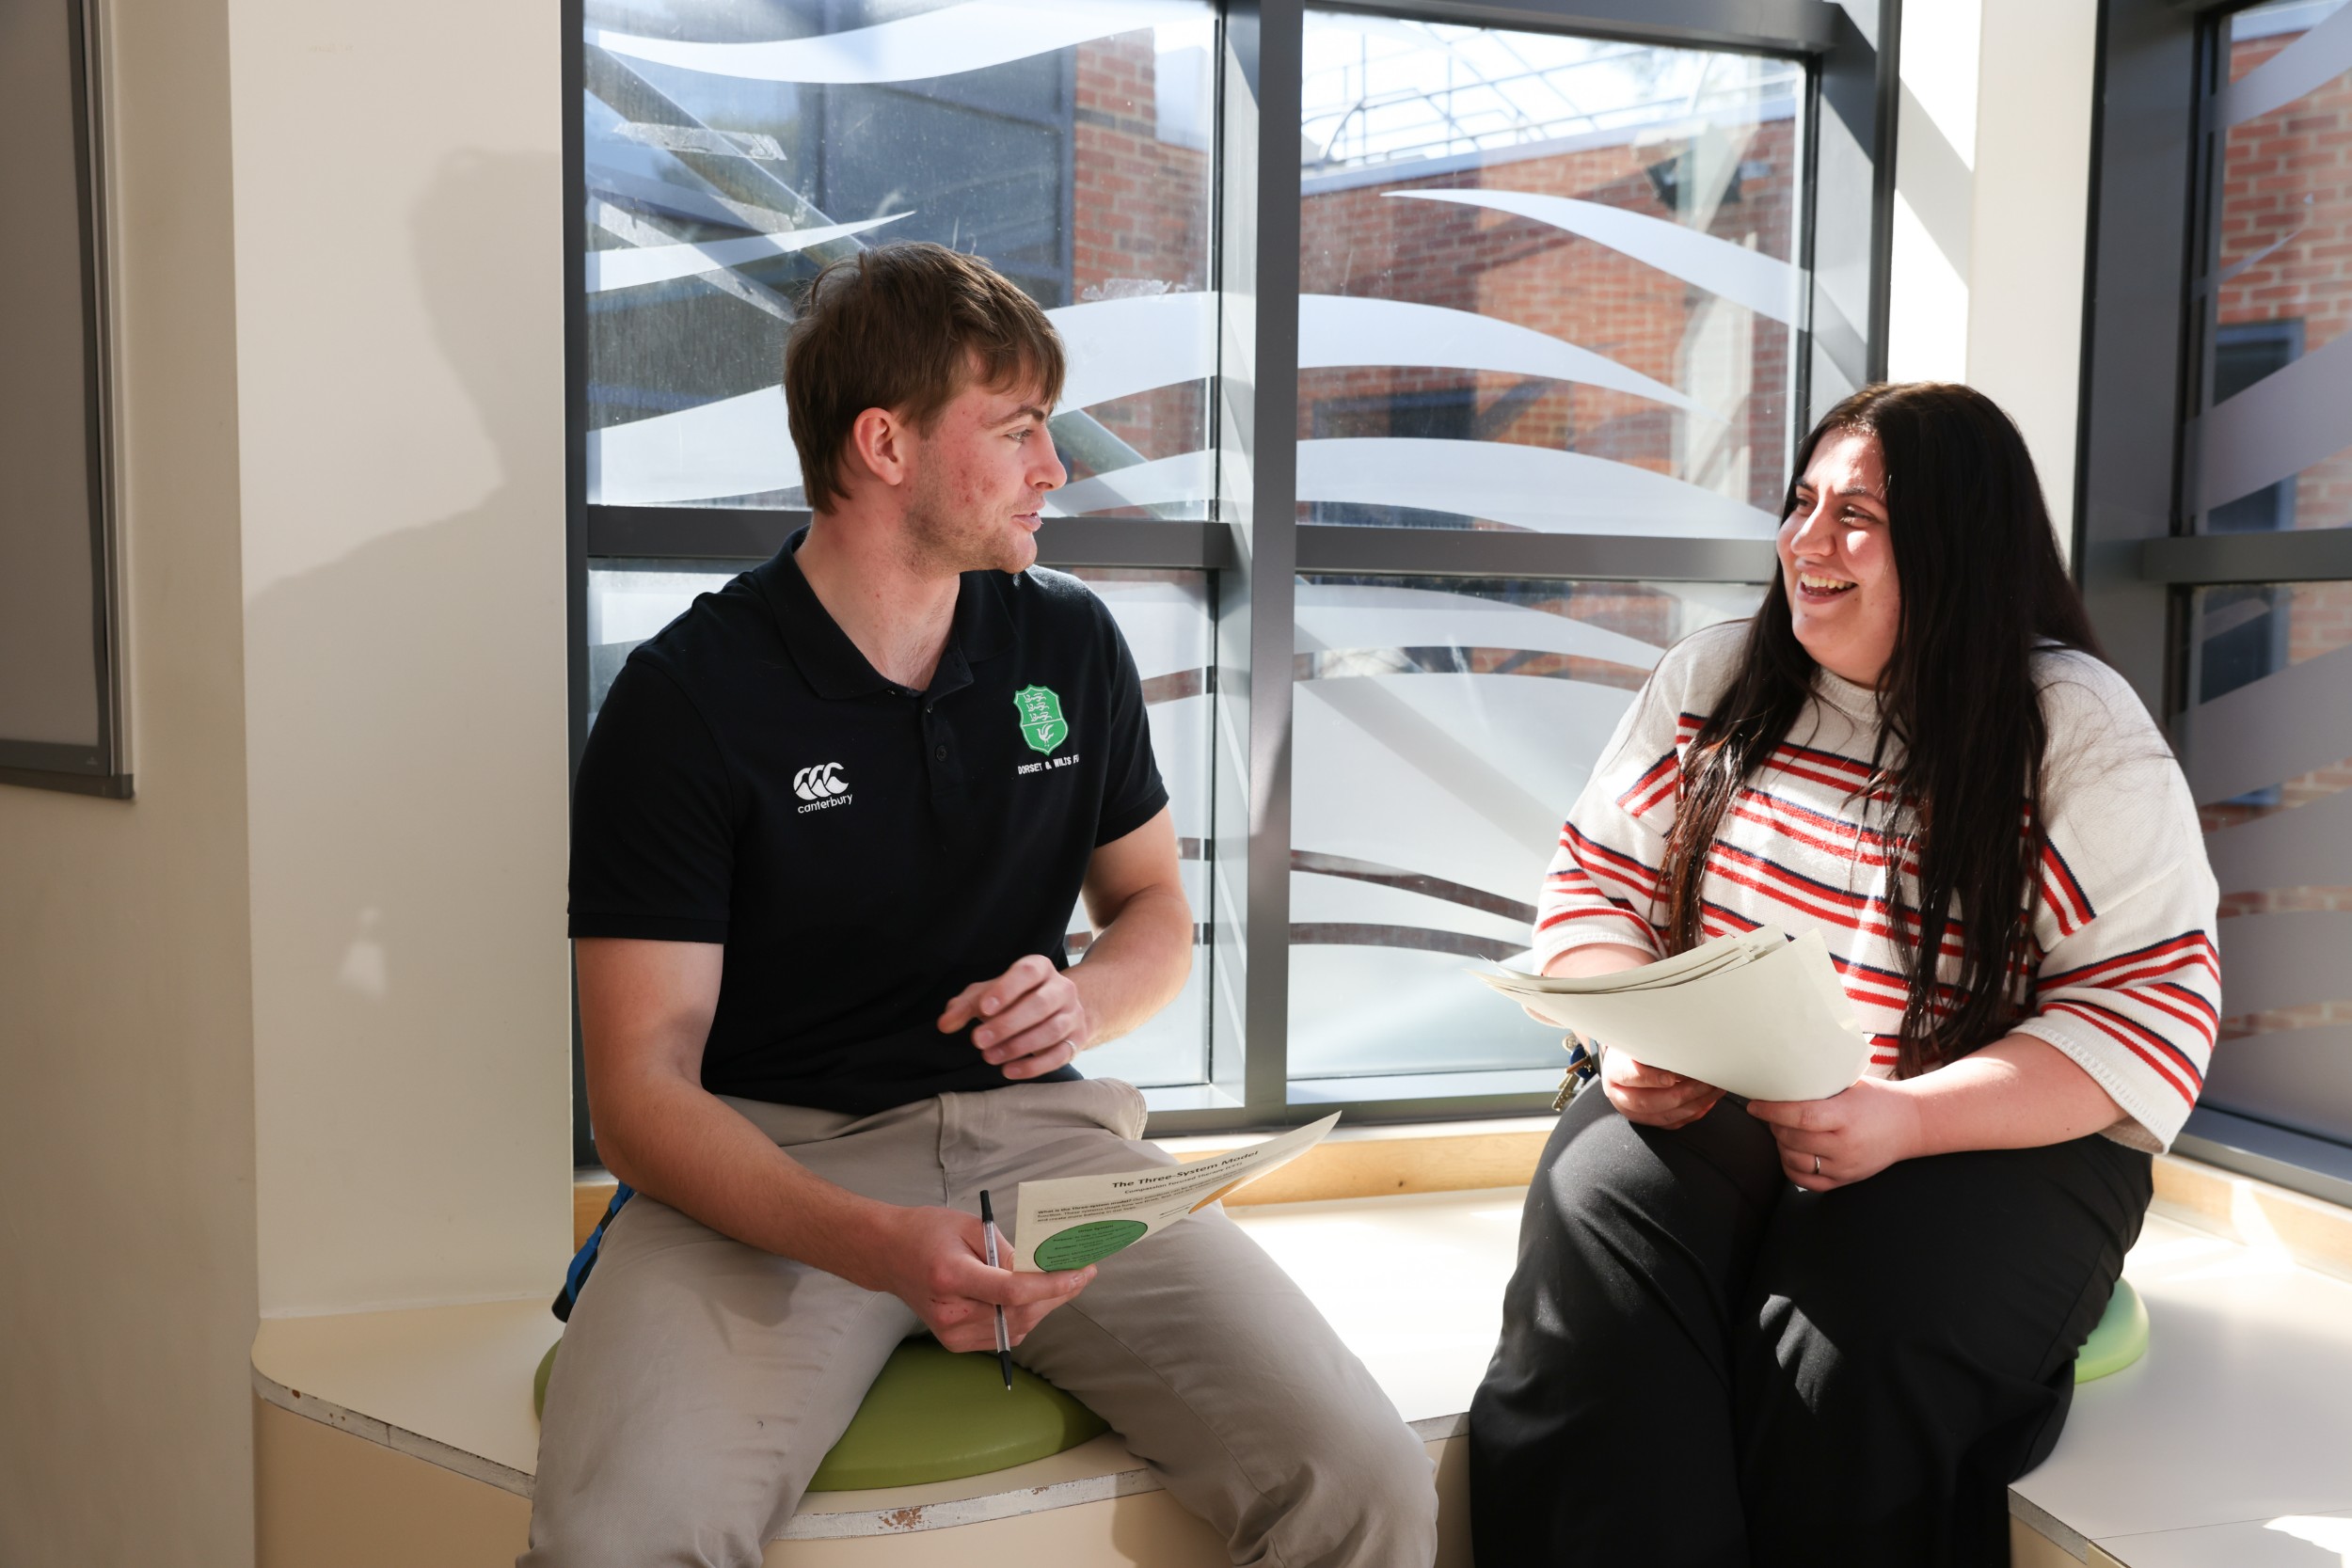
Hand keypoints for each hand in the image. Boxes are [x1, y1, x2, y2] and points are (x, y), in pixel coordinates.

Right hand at [869, 1205, 1095, 1351]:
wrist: (888, 1255)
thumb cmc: (926, 1232)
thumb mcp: (969, 1225)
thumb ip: (1008, 1250)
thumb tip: (1043, 1268)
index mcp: (951, 1277)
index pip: (1012, 1292)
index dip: (1052, 1285)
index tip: (1081, 1272)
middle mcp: (951, 1312)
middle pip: (1019, 1313)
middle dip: (1058, 1294)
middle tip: (1083, 1273)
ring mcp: (952, 1333)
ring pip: (1016, 1327)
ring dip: (1045, 1307)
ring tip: (1065, 1283)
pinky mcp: (955, 1342)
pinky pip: (1003, 1335)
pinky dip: (1025, 1317)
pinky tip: (1037, 1298)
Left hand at [938, 955, 1091, 1079]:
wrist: (1059, 1010)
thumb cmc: (1016, 999)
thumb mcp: (989, 995)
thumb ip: (965, 1006)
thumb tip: (945, 1024)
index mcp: (1040, 968)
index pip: (1027, 972)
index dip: (1006, 989)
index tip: (983, 1008)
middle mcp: (1062, 988)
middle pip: (1040, 1004)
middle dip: (1007, 1024)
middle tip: (978, 1041)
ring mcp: (1073, 1015)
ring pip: (1051, 1030)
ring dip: (1018, 1046)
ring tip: (989, 1057)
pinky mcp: (1077, 1041)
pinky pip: (1060, 1055)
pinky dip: (1034, 1066)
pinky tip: (1009, 1071)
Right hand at [1601, 1050, 1724, 1128]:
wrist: (1624, 1063)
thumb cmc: (1634, 1050)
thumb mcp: (1637, 1041)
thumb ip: (1653, 1045)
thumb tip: (1681, 1045)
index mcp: (1614, 1073)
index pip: (1629, 1077)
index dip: (1651, 1078)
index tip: (1671, 1077)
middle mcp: (1620, 1096)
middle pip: (1648, 1103)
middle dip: (1682, 1094)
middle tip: (1705, 1082)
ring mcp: (1634, 1112)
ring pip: (1664, 1117)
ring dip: (1694, 1104)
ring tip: (1713, 1090)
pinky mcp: (1649, 1120)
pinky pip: (1673, 1123)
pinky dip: (1694, 1113)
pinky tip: (1707, 1101)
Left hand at [1747, 1077, 1924, 1189]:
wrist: (1911, 1125)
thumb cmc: (1877, 1099)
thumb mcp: (1851, 1085)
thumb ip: (1820, 1086)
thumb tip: (1779, 1077)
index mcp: (1846, 1117)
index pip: (1800, 1117)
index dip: (1772, 1111)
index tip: (1755, 1105)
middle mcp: (1845, 1146)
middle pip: (1793, 1139)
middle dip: (1774, 1125)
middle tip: (1770, 1113)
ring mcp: (1845, 1166)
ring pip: (1795, 1160)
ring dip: (1781, 1144)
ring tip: (1782, 1130)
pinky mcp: (1845, 1180)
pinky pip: (1806, 1180)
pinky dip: (1790, 1166)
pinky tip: (1790, 1151)